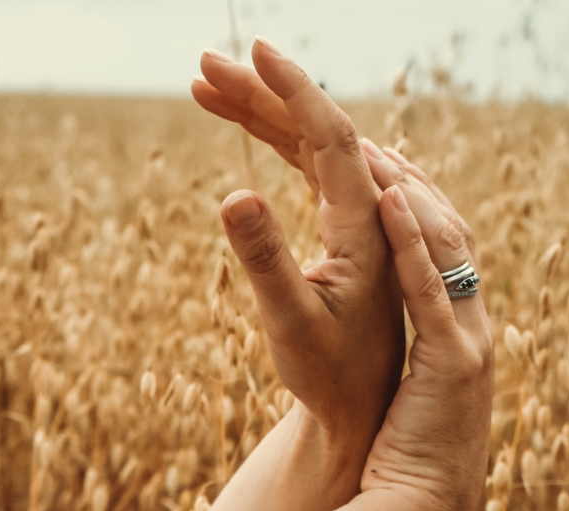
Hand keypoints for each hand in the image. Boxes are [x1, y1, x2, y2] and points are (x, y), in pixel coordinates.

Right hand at [193, 39, 404, 454]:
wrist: (359, 400)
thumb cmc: (328, 369)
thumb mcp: (289, 320)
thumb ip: (264, 260)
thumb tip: (233, 194)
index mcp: (364, 225)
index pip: (331, 138)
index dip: (293, 91)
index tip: (255, 52)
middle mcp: (366, 210)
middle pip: (314, 130)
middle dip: (260, 94)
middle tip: (202, 66)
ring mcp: (355, 216)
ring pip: (308, 144)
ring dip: (260, 113)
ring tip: (205, 88)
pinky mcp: (342, 226)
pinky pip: (309, 167)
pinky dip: (275, 143)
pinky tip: (247, 125)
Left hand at [361, 147, 493, 510]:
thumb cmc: (400, 463)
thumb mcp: (408, 399)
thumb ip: (408, 364)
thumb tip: (386, 346)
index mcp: (459, 333)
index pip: (445, 252)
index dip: (416, 206)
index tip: (383, 170)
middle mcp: (474, 329)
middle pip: (453, 237)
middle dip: (414, 186)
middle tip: (376, 144)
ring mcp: (469, 344)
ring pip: (448, 250)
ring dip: (411, 198)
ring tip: (377, 155)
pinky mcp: (451, 364)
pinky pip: (430, 291)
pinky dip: (411, 244)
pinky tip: (388, 203)